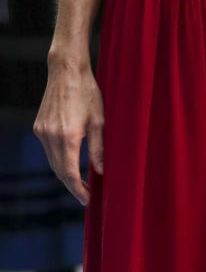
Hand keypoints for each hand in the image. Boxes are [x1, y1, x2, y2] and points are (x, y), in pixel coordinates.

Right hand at [34, 54, 103, 206]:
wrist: (66, 71)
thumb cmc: (87, 93)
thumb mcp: (99, 121)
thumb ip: (98, 149)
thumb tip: (100, 172)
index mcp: (68, 136)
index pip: (69, 173)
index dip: (77, 189)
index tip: (87, 200)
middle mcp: (50, 136)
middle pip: (59, 171)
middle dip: (72, 185)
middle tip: (85, 196)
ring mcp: (42, 131)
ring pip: (52, 161)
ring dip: (64, 173)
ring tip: (80, 182)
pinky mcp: (38, 126)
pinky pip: (48, 150)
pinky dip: (58, 159)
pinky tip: (70, 161)